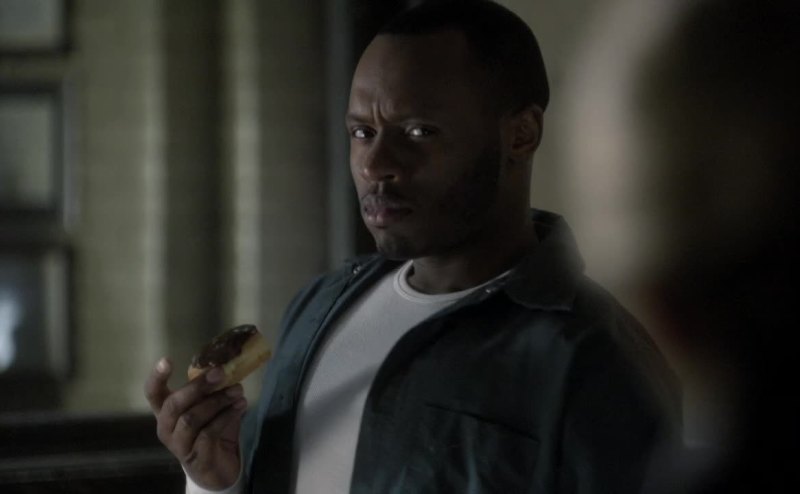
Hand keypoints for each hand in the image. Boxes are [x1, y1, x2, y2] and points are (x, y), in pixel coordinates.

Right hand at [145, 358, 246, 489]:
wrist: (217, 467)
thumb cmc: (210, 430)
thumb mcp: (209, 406)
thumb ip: (211, 389)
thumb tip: (228, 364)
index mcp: (165, 411)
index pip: (153, 393)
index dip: (157, 377)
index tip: (167, 360)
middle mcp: (166, 428)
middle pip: (174, 404)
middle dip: (198, 386)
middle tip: (221, 373)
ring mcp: (178, 444)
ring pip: (192, 419)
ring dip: (217, 401)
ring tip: (238, 391)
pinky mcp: (195, 457)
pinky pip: (208, 433)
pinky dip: (226, 417)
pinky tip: (240, 407)